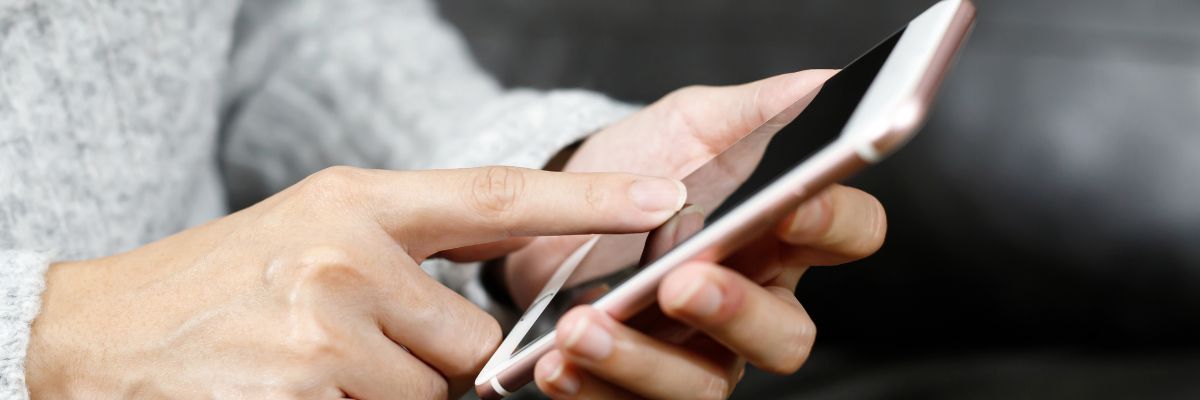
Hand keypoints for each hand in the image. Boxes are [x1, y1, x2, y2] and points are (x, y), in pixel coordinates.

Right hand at [26, 166, 685, 398]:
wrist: (95, 337)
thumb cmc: (220, 286)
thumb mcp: (314, 233)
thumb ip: (407, 258)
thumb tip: (486, 323)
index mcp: (357, 201)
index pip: (495, 195)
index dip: (589, 199)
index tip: (665, 199)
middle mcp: (347, 255)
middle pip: (471, 344)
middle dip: (437, 364)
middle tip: (356, 350)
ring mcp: (325, 330)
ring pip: (433, 395)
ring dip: (391, 397)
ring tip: (313, 372)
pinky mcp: (305, 393)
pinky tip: (297, 393)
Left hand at [524, 70, 887, 397]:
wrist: (556, 206)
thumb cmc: (641, 163)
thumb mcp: (692, 123)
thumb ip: (755, 108)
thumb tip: (821, 82)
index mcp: (781, 234)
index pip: (848, 234)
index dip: (833, 224)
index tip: (792, 206)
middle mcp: (753, 302)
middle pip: (787, 335)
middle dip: (737, 313)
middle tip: (682, 282)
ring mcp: (700, 351)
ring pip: (706, 385)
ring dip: (643, 361)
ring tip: (584, 327)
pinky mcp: (641, 383)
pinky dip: (592, 389)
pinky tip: (554, 362)